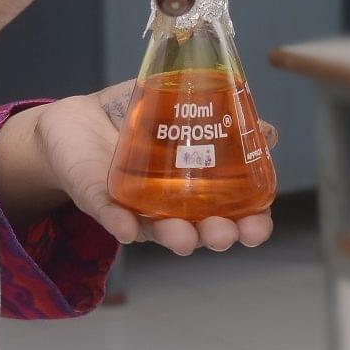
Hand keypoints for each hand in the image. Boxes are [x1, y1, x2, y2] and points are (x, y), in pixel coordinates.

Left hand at [32, 83, 277, 254]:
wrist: (78, 119)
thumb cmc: (136, 120)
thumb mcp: (182, 110)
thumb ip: (223, 117)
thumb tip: (270, 133)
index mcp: (196, 189)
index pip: (231, 214)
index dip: (250, 225)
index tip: (260, 226)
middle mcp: (168, 207)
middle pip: (198, 231)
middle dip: (216, 236)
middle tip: (227, 234)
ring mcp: (133, 207)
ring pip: (157, 230)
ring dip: (174, 237)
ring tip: (185, 239)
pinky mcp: (99, 200)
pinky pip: (109, 215)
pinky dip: (119, 223)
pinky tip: (126, 228)